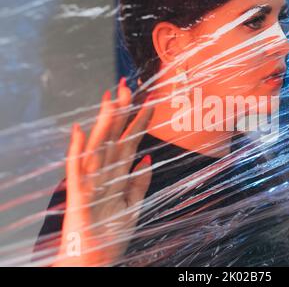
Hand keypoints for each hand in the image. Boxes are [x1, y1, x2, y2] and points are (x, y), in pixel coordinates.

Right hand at [54, 79, 153, 266]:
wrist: (94, 264)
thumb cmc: (110, 235)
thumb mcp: (133, 206)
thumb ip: (140, 182)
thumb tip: (149, 157)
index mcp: (117, 177)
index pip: (129, 142)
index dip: (138, 121)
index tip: (146, 100)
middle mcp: (104, 176)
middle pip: (115, 139)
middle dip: (123, 113)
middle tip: (128, 86)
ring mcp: (90, 185)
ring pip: (99, 149)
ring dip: (105, 125)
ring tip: (111, 101)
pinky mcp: (79, 199)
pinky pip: (77, 173)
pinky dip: (77, 153)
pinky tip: (79, 133)